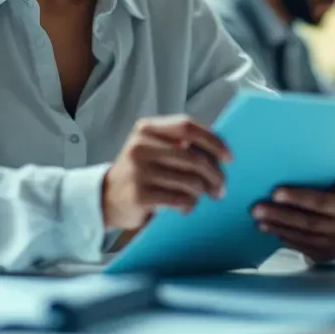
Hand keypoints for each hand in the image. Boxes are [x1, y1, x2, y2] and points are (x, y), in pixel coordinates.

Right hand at [102, 115, 231, 230]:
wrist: (106, 197)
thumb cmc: (140, 172)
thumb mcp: (153, 149)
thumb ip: (179, 145)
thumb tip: (220, 154)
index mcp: (147, 128)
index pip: (187, 126)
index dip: (213, 140)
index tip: (228, 156)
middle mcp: (140, 146)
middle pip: (192, 157)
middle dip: (214, 174)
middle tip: (222, 187)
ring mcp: (138, 171)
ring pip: (189, 180)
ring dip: (202, 192)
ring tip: (202, 196)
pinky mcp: (139, 195)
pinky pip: (179, 199)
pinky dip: (189, 204)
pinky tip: (186, 207)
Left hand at [253, 153, 334, 262]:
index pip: (322, 201)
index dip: (299, 197)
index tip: (276, 191)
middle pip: (309, 220)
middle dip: (282, 214)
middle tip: (257, 207)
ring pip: (303, 234)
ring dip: (278, 226)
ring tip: (258, 217)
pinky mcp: (325, 254)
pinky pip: (302, 245)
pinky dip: (284, 237)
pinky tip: (268, 229)